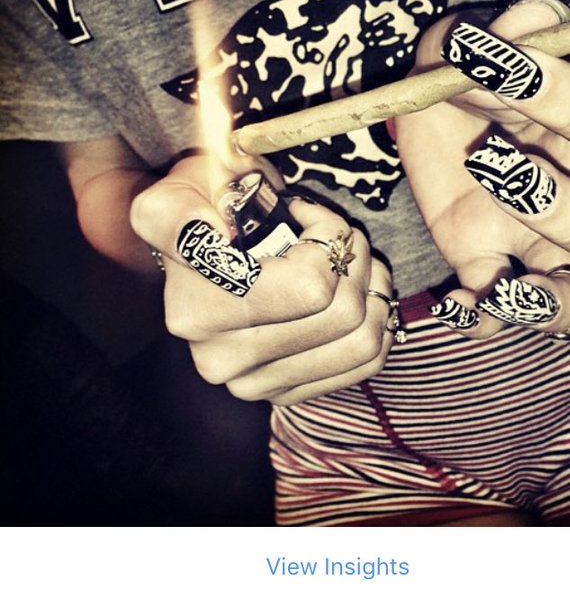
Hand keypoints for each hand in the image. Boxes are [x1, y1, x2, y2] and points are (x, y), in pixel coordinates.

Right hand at [130, 155, 393, 403]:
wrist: (198, 251)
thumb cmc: (198, 210)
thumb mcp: (173, 196)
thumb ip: (174, 213)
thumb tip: (203, 230)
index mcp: (198, 313)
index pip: (311, 286)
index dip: (327, 237)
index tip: (303, 212)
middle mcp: (221, 360)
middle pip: (343, 314)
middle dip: (354, 258)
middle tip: (336, 232)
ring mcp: (253, 384)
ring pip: (362, 341)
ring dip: (372, 290)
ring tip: (350, 257)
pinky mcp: (283, 393)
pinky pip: (364, 364)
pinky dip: (376, 323)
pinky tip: (358, 292)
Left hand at [395, 0, 569, 337]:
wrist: (417, 100)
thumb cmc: (465, 67)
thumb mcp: (476, 37)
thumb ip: (513, 28)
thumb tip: (535, 21)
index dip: (568, 98)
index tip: (493, 61)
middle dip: (561, 206)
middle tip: (487, 159)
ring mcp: (536, 240)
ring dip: (548, 294)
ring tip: (501, 282)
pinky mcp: (484, 261)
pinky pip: (503, 313)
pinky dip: (484, 318)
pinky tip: (457, 304)